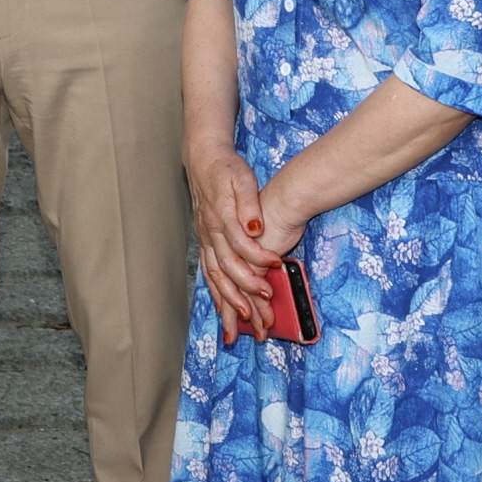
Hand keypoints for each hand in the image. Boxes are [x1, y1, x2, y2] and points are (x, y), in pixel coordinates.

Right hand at [186, 144, 284, 339]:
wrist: (203, 160)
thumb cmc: (226, 168)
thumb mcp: (242, 178)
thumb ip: (249, 203)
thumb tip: (255, 227)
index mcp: (220, 216)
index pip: (240, 245)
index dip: (259, 259)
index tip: (278, 266)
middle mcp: (210, 232)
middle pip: (227, 268)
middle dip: (245, 292)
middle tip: (262, 311)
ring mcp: (205, 239)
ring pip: (215, 276)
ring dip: (229, 301)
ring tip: (245, 322)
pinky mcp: (204, 242)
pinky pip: (208, 272)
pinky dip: (216, 292)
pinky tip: (224, 309)